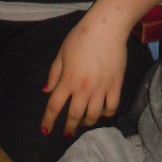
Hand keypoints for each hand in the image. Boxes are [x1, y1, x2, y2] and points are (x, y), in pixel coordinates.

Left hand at [41, 14, 126, 138]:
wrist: (107, 27)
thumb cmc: (81, 37)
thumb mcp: (62, 53)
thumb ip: (54, 73)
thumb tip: (47, 91)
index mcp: (68, 80)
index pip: (54, 106)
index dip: (49, 120)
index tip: (46, 130)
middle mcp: (84, 88)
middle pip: (75, 116)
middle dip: (69, 128)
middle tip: (67, 133)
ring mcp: (101, 88)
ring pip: (94, 115)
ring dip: (87, 123)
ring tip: (83, 123)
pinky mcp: (116, 85)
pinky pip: (111, 107)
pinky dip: (106, 114)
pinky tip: (102, 113)